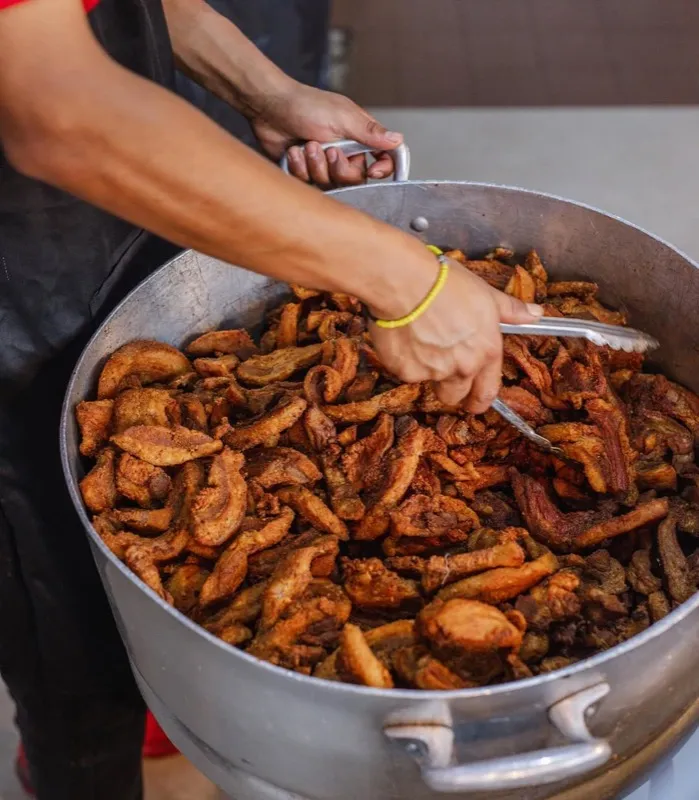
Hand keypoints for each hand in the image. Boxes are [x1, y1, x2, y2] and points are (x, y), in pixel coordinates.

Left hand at [250, 81, 402, 187]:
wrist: (267, 107)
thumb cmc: (305, 105)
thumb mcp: (342, 117)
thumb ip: (370, 132)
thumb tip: (398, 140)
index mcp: (358, 137)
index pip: (382, 160)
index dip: (382, 170)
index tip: (373, 171)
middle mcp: (344, 152)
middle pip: (355, 180)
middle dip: (338, 168)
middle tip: (326, 150)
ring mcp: (324, 163)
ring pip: (330, 184)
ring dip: (315, 166)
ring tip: (305, 146)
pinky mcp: (305, 172)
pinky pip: (309, 184)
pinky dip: (299, 168)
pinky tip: (293, 152)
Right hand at [369, 256, 542, 412]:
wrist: (405, 283)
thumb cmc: (446, 284)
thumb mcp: (485, 294)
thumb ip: (510, 311)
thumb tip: (536, 314)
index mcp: (486, 352)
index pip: (487, 392)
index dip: (479, 400)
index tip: (474, 401)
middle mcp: (463, 368)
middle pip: (456, 397)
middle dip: (450, 389)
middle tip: (441, 370)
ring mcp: (434, 372)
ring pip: (429, 384)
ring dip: (426, 372)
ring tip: (419, 343)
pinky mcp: (406, 372)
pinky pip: (405, 373)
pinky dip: (403, 361)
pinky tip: (402, 337)